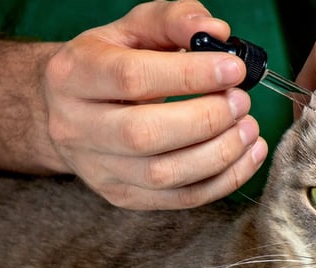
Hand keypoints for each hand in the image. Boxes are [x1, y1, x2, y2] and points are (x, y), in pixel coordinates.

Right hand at [42, 1, 267, 208]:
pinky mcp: (122, 196)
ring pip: (162, 175)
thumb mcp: (132, 29)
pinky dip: (222, 181)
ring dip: (218, 154)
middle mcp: (76, 127)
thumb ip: (174, 21)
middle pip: (143, 135)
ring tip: (248, 129)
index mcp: (74, 75)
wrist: (67, 110)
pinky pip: (178, 200)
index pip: (131, 78)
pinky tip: (246, 156)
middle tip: (241, 102)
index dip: (189, 75)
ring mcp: (97, 169)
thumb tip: (218, 32)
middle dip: (205, 119)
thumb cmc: (109, 63)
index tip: (233, 69)